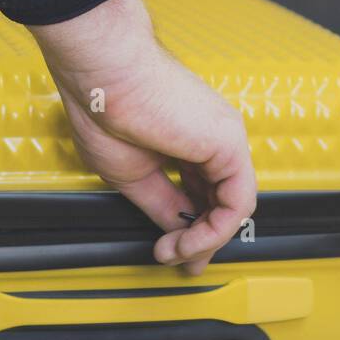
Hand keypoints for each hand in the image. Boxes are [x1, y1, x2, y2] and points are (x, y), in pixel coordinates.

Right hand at [27, 0, 256, 276]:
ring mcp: (224, 139)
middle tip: (182, 263)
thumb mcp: (133, 174)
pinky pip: (237, 201)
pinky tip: (189, 240)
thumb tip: (176, 234)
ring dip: (206, 240)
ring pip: (235, 205)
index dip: (194, 228)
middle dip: (205, 241)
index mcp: (187, 139)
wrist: (101, 76)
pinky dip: (216, 230)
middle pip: (222, 201)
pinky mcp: (229, 143)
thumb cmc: (105, 108)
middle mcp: (211, 137)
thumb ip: (161, 204)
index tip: (174, 254)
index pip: (203, 193)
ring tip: (176, 253)